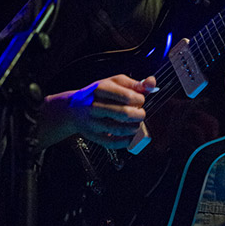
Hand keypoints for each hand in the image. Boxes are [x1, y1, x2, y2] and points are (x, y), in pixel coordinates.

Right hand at [39, 74, 154, 149]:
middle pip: (124, 114)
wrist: (72, 108)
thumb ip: (135, 83)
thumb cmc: (97, 94)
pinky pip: (112, 142)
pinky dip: (125, 141)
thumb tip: (152, 83)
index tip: (140, 101)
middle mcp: (95, 106)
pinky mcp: (93, 136)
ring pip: (119, 129)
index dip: (140, 100)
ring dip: (134, 128)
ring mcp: (92, 122)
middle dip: (139, 115)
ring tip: (135, 123)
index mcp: (101, 89)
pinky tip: (129, 135)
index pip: (128, 96)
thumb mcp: (114, 82)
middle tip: (140, 113)